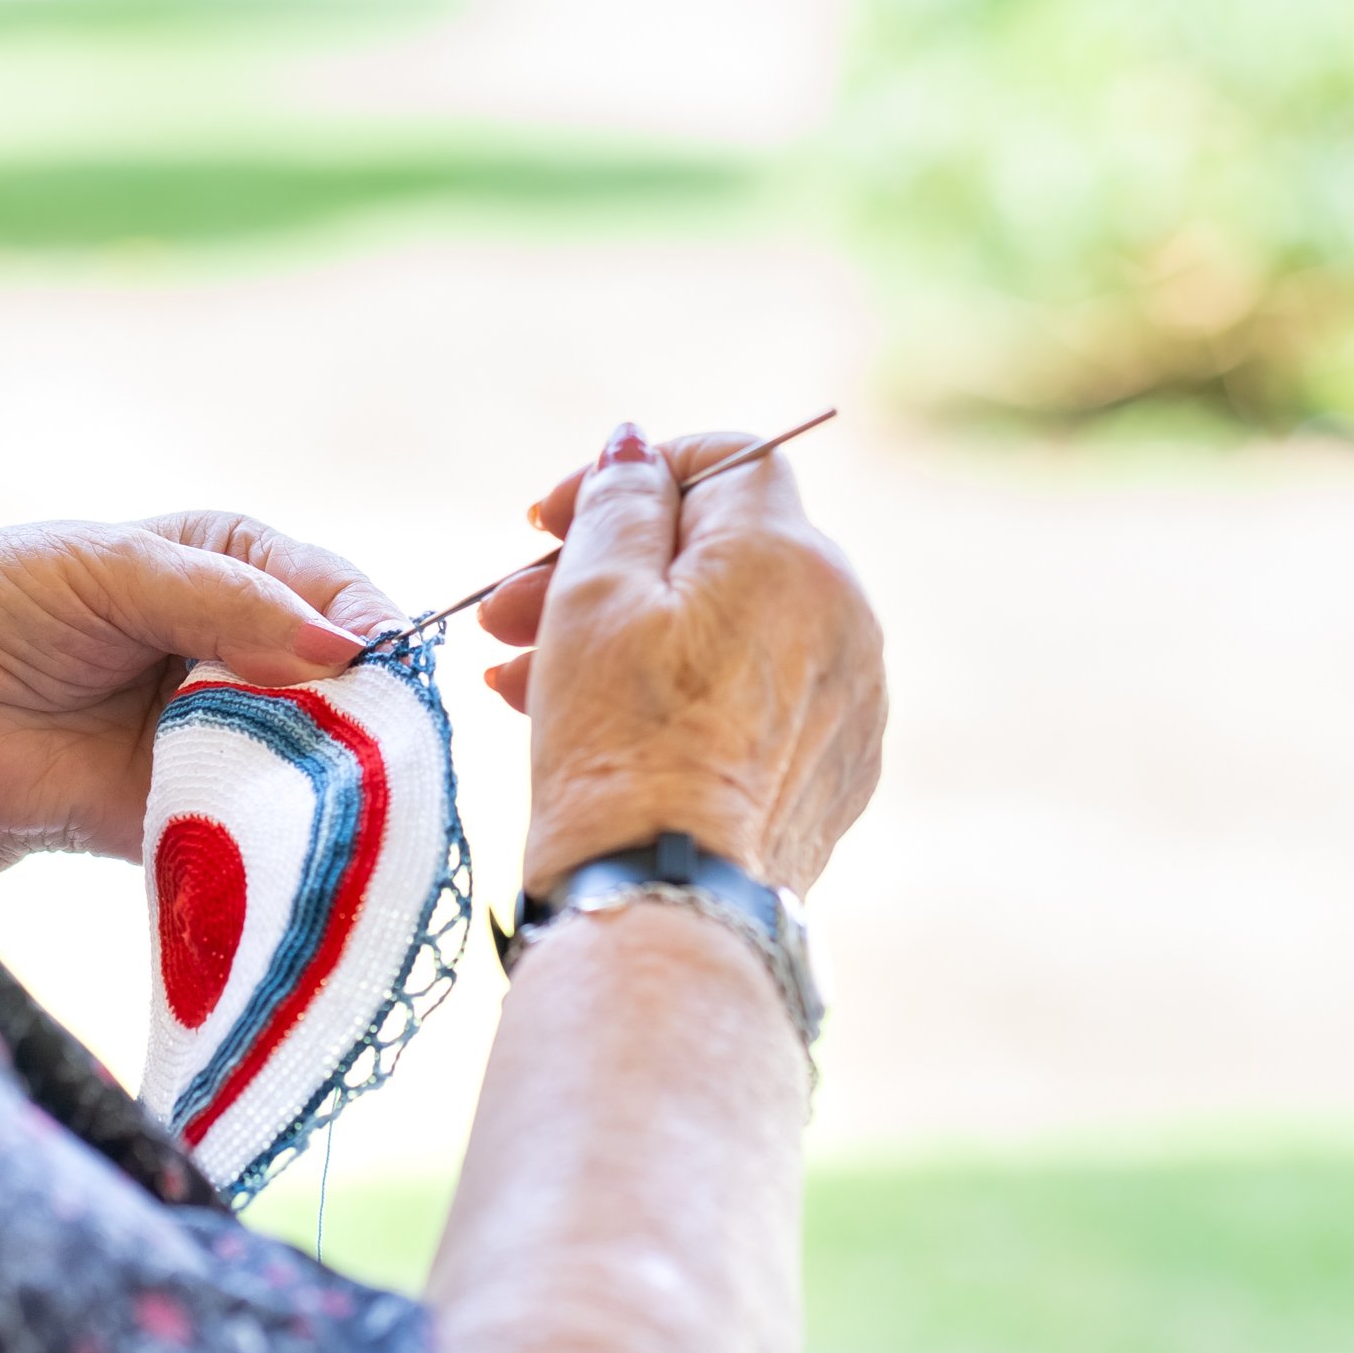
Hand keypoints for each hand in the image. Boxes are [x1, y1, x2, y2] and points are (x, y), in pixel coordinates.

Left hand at [0, 514, 400, 888]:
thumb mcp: (112, 571)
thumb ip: (226, 601)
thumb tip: (344, 644)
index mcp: (226, 565)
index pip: (328, 587)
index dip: (363, 620)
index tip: (378, 656)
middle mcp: (234, 650)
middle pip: (337, 680)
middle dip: (364, 708)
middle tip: (385, 738)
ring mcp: (216, 739)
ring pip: (312, 757)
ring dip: (335, 776)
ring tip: (355, 793)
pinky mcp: (188, 821)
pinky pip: (258, 830)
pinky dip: (284, 837)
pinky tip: (307, 841)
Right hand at [478, 424, 883, 895]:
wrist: (667, 905)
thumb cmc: (619, 742)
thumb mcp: (594, 595)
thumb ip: (619, 501)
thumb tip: (637, 448)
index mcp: (793, 554)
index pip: (725, 459)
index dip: (629, 473)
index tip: (547, 521)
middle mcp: (844, 616)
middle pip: (716, 551)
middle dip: (603, 565)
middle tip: (506, 606)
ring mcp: (848, 698)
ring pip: (724, 628)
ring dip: (622, 633)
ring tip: (517, 675)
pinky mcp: (834, 768)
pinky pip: (750, 697)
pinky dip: (674, 693)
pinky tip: (582, 723)